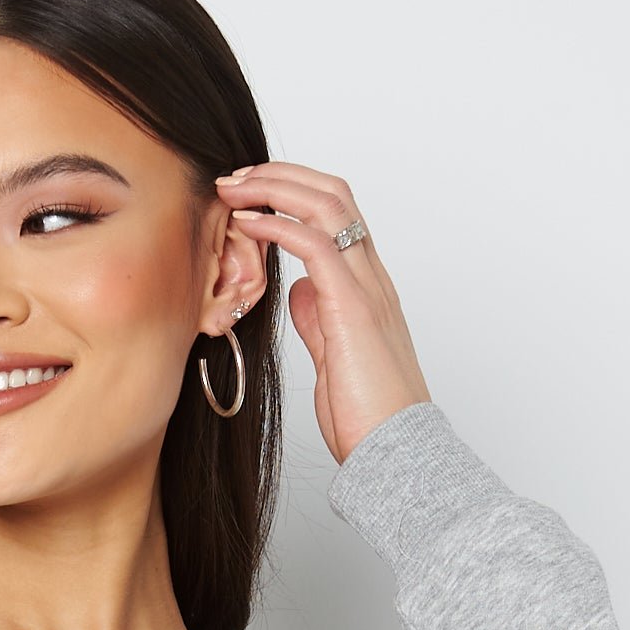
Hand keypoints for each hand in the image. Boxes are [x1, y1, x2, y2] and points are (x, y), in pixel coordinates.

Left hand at [214, 161, 430, 463]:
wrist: (396, 453)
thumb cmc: (368, 417)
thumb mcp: (333, 358)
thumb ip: (319, 319)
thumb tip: (301, 292)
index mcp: (367, 288)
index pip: (335, 215)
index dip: (292, 194)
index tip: (249, 197)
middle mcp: (371, 277)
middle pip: (332, 194)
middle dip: (279, 176)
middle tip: (234, 179)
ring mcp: (365, 288)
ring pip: (326, 204)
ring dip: (274, 188)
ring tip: (234, 189)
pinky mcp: (352, 307)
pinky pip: (314, 244)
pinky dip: (277, 225)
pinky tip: (246, 224)